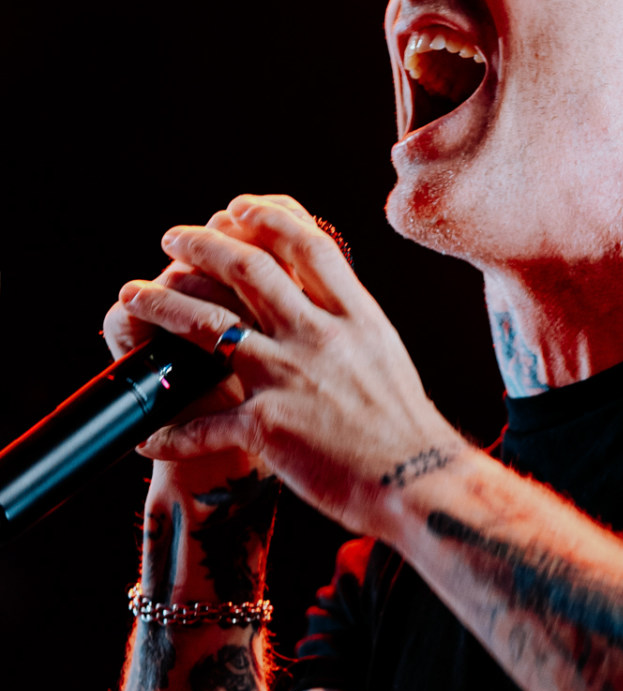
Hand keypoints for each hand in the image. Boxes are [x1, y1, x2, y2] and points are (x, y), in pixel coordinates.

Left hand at [114, 194, 458, 536]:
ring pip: (209, 327)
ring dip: (162, 305)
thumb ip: (350, 323)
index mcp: (355, 317)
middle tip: (172, 238)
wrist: (421, 483)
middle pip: (248, 270)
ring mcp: (290, 378)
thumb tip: (327, 299)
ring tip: (133, 296)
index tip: (237, 206)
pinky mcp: (268, 427)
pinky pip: (202, 424)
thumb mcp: (385, 355)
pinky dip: (168, 431)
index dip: (267, 217)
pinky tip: (148, 436)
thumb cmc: (406, 429)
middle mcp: (320, 337)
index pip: (307, 245)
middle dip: (200, 245)